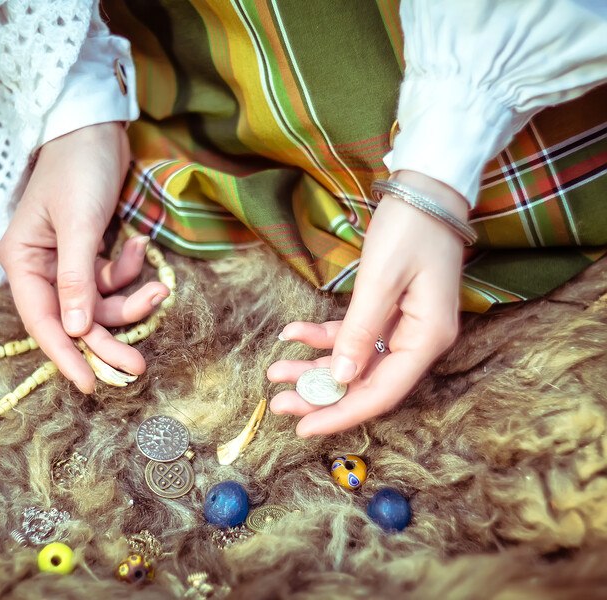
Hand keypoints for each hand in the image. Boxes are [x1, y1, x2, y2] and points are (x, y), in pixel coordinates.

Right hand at [0, 122, 168, 392]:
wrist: (96, 127)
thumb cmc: (78, 169)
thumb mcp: (77, 225)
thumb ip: (77, 279)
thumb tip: (76, 331)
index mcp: (24, 263)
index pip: (43, 322)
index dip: (67, 356)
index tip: (91, 386)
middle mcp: (42, 268)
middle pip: (76, 321)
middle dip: (109, 340)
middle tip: (139, 365)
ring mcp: (67, 263)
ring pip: (100, 304)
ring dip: (130, 299)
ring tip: (158, 288)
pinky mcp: (90, 254)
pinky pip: (112, 281)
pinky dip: (129, 271)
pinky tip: (140, 246)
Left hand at [268, 171, 466, 435]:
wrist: (425, 188)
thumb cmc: (409, 231)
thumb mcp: (380, 281)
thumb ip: (359, 332)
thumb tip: (342, 378)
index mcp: (426, 339)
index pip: (382, 393)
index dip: (342, 414)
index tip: (304, 429)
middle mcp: (417, 340)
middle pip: (365, 382)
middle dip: (320, 394)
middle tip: (278, 403)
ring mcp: (403, 326)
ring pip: (354, 361)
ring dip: (315, 366)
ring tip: (276, 371)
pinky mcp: (388, 310)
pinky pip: (352, 334)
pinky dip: (322, 336)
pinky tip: (291, 334)